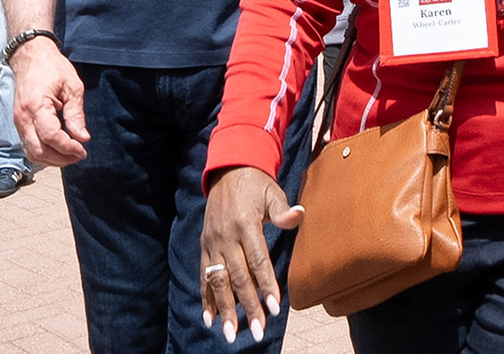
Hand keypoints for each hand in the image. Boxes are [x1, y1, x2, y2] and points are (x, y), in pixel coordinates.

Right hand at [10, 39, 89, 165]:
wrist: (30, 57)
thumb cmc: (52, 68)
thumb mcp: (72, 87)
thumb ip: (76, 114)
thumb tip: (83, 138)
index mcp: (36, 106)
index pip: (51, 137)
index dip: (68, 148)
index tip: (83, 149)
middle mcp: (23, 118)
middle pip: (38, 151)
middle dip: (60, 159)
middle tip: (79, 155)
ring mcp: (18, 122)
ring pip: (31, 153)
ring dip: (51, 159)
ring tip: (71, 154)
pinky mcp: (19, 123)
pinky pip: (28, 146)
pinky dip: (43, 153)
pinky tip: (58, 149)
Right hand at [201, 167, 302, 341]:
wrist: (228, 170)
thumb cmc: (256, 184)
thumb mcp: (272, 192)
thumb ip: (283, 210)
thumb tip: (299, 216)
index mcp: (245, 224)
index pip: (258, 260)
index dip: (266, 284)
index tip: (275, 307)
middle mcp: (226, 237)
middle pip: (238, 277)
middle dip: (248, 306)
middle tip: (258, 330)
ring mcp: (213, 243)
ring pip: (218, 281)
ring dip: (224, 309)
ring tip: (231, 333)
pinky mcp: (205, 246)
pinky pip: (204, 276)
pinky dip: (206, 298)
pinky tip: (210, 319)